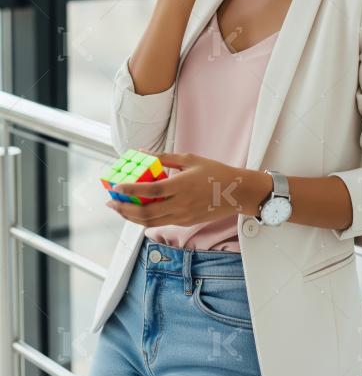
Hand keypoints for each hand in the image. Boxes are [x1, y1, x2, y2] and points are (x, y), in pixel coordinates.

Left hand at [106, 151, 258, 227]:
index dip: (132, 190)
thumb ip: (165, 158)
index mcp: (182, 185)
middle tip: (111, 201)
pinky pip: (159, 222)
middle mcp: (180, 204)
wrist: (235, 192)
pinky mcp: (184, 222)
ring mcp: (182, 216)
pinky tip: (137, 211)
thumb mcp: (190, 159)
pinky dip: (144, 218)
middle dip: (124, 208)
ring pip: (149, 222)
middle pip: (145, 212)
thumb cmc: (215, 172)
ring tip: (119, 207)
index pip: (151, 191)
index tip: (117, 186)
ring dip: (130, 216)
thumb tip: (144, 152)